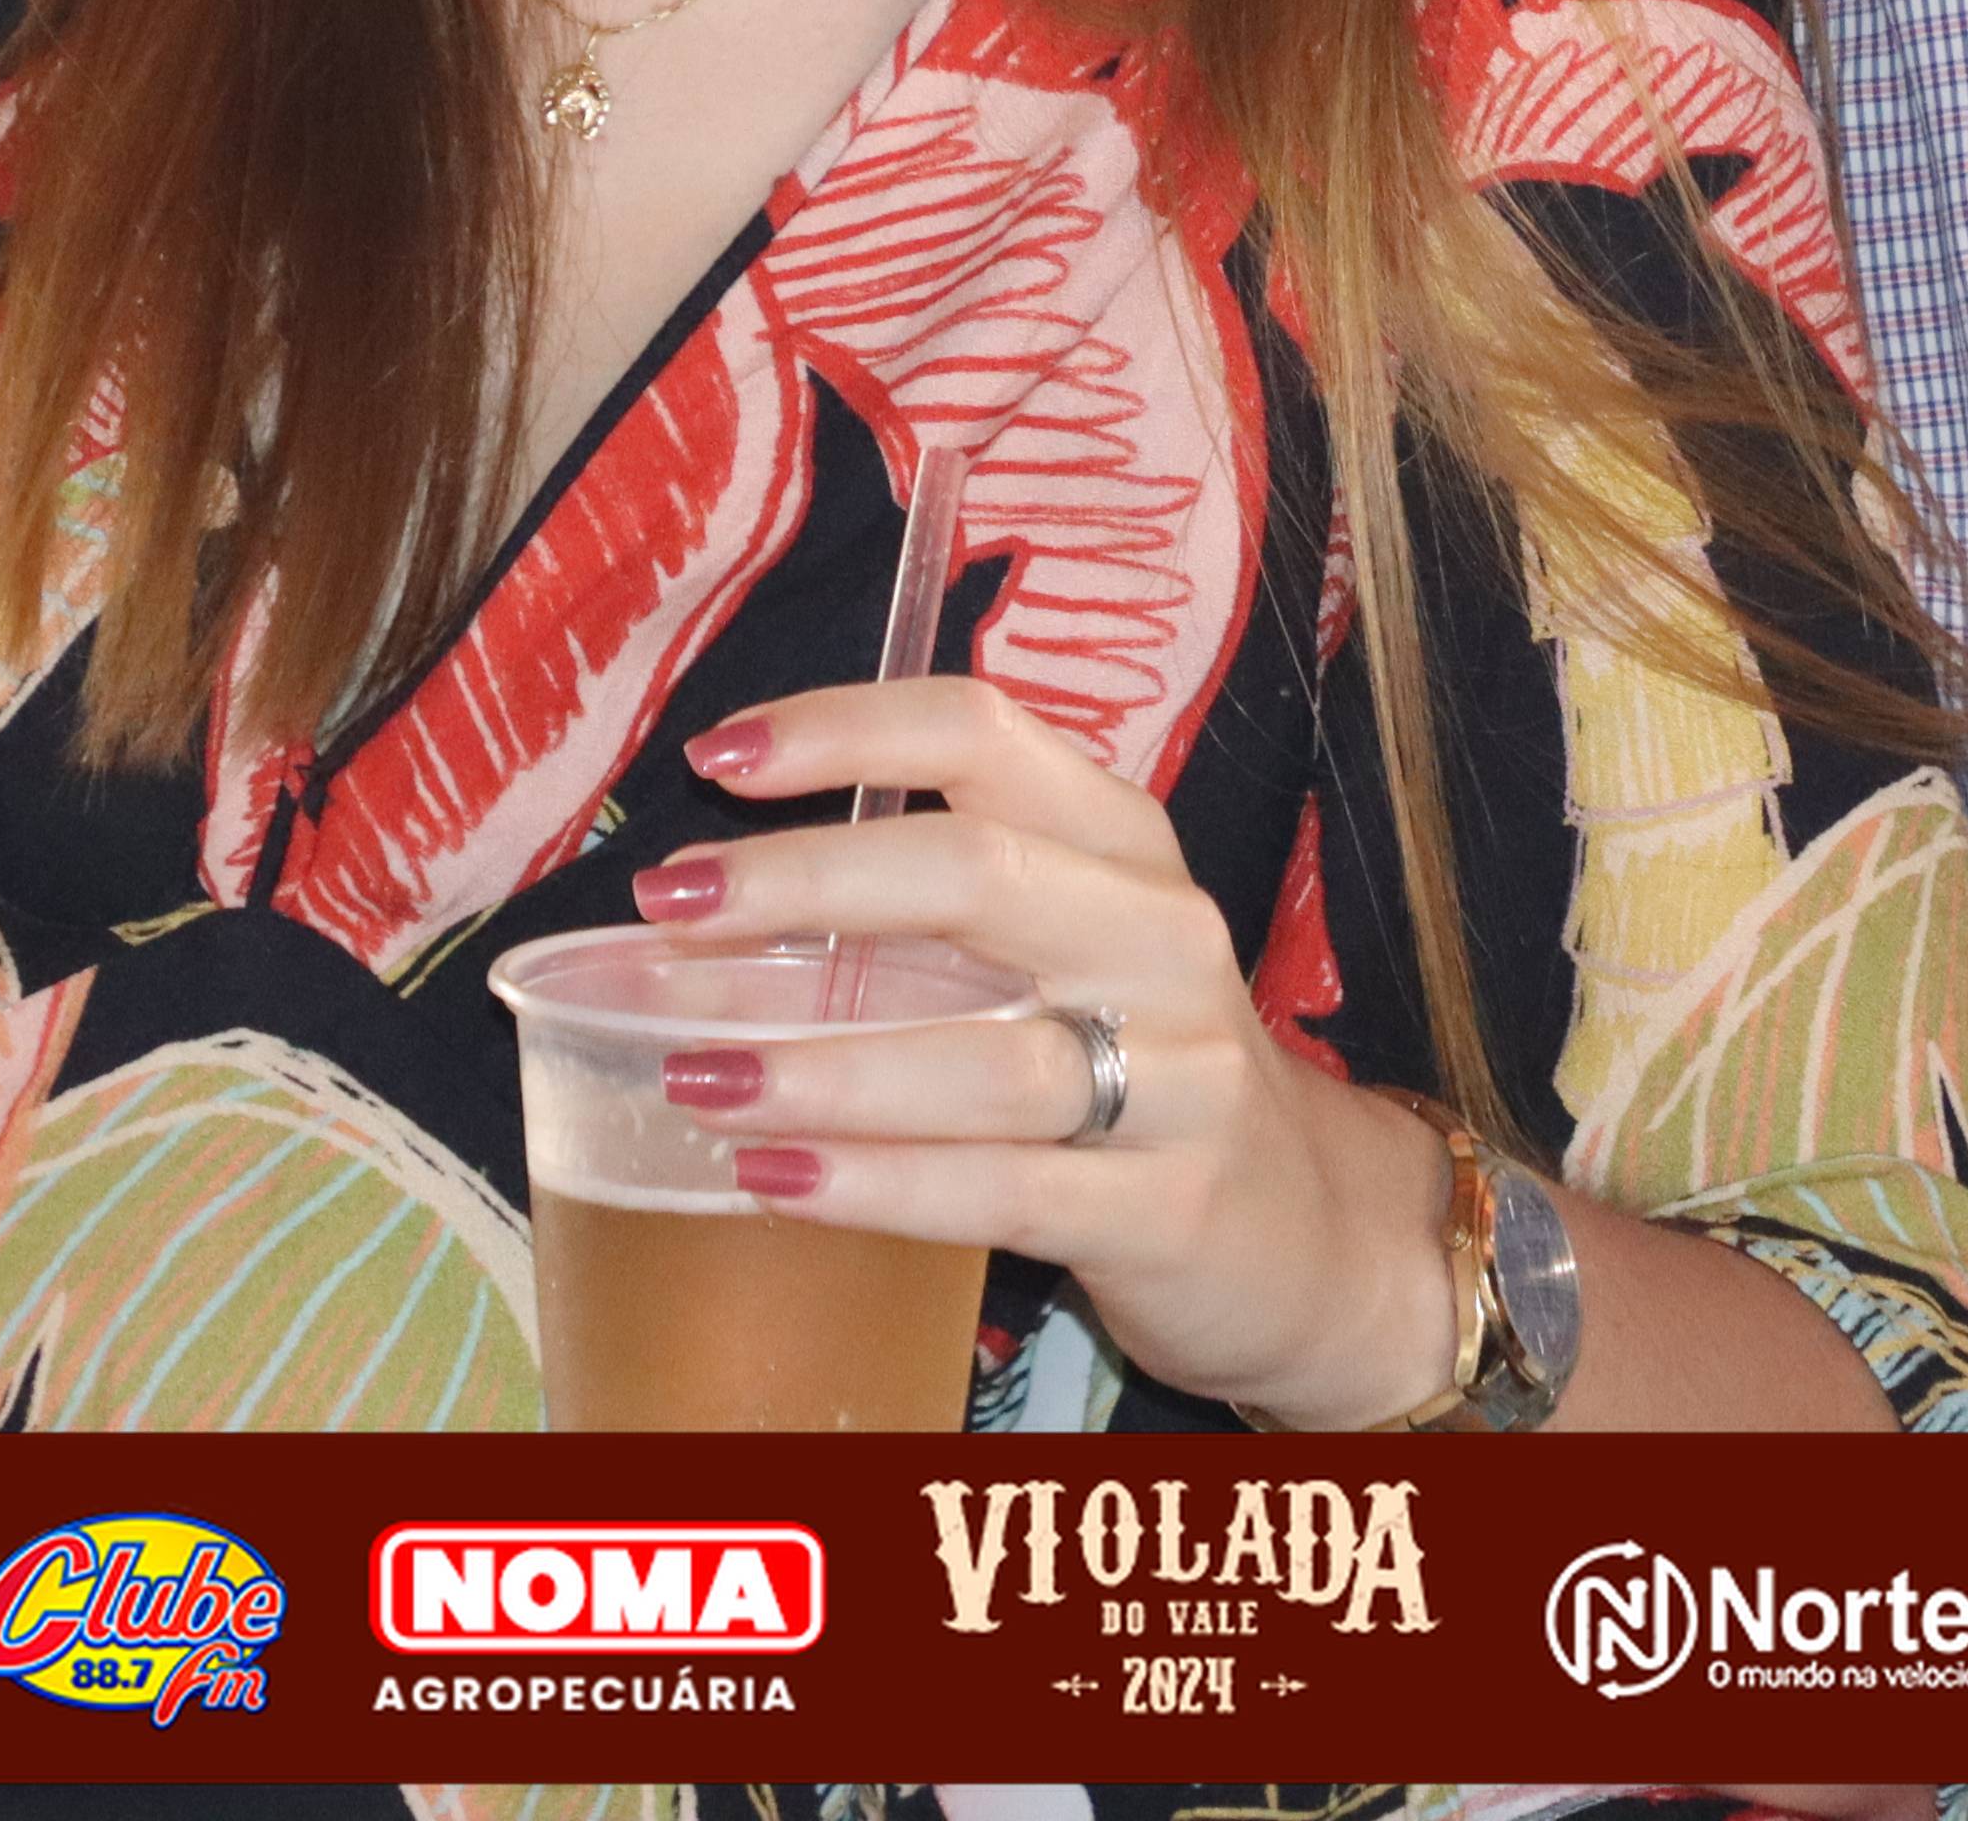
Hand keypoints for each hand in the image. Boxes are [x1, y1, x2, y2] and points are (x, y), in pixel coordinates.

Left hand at [636, 674, 1462, 1426]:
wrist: (1302, 1234)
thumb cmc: (1131, 1066)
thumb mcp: (1060, 954)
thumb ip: (921, 916)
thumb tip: (701, 904)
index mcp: (1122, 845)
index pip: (984, 738)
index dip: (847, 733)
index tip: (714, 758)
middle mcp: (1161, 937)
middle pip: (979, 875)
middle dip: (805, 884)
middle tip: (665, 910)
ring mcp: (1181, 1077)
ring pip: (991, 1055)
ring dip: (824, 1062)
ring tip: (693, 1072)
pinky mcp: (1172, 1207)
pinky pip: (1009, 1189)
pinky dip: (880, 1184)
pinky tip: (773, 1181)